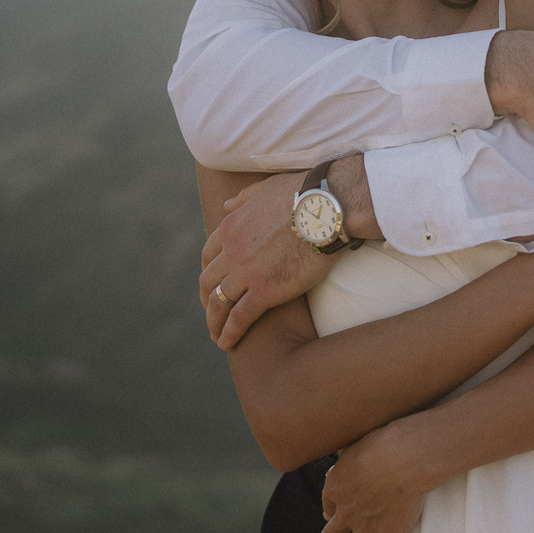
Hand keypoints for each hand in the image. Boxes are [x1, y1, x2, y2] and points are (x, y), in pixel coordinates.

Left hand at [199, 170, 328, 348]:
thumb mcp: (264, 189)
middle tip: (213, 314)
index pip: (209, 255)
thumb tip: (225, 206)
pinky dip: (230, 332)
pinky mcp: (265, 291)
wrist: (327, 209)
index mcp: (231, 227)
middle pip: (208, 282)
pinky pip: (239, 317)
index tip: (214, 284)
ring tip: (217, 335)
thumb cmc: (303, 195)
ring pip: (218, 303)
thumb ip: (243, 200)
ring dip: (214, 322)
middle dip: (207, 300)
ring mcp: (246, 272)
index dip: (210, 272)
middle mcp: (232, 251)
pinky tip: (227, 343)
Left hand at [312, 421, 436, 532]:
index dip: (333, 509)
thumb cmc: (387, 439)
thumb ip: (352, 456)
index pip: (329, 502)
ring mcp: (366, 529)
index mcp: (335, 485)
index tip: (337, 513)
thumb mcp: (359, 442)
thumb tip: (351, 458)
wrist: (406, 454)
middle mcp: (345, 511)